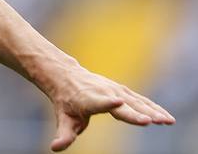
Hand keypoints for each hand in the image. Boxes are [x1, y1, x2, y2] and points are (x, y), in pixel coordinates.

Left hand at [47, 66, 173, 150]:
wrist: (66, 76)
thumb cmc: (65, 101)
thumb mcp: (63, 118)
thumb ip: (64, 134)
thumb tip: (55, 148)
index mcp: (88, 100)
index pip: (99, 102)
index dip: (108, 102)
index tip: (118, 102)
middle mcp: (104, 93)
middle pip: (123, 104)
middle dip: (138, 112)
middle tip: (154, 121)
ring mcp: (115, 90)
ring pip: (136, 101)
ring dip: (153, 111)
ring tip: (168, 121)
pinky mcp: (123, 91)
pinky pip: (140, 100)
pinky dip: (154, 108)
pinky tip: (166, 117)